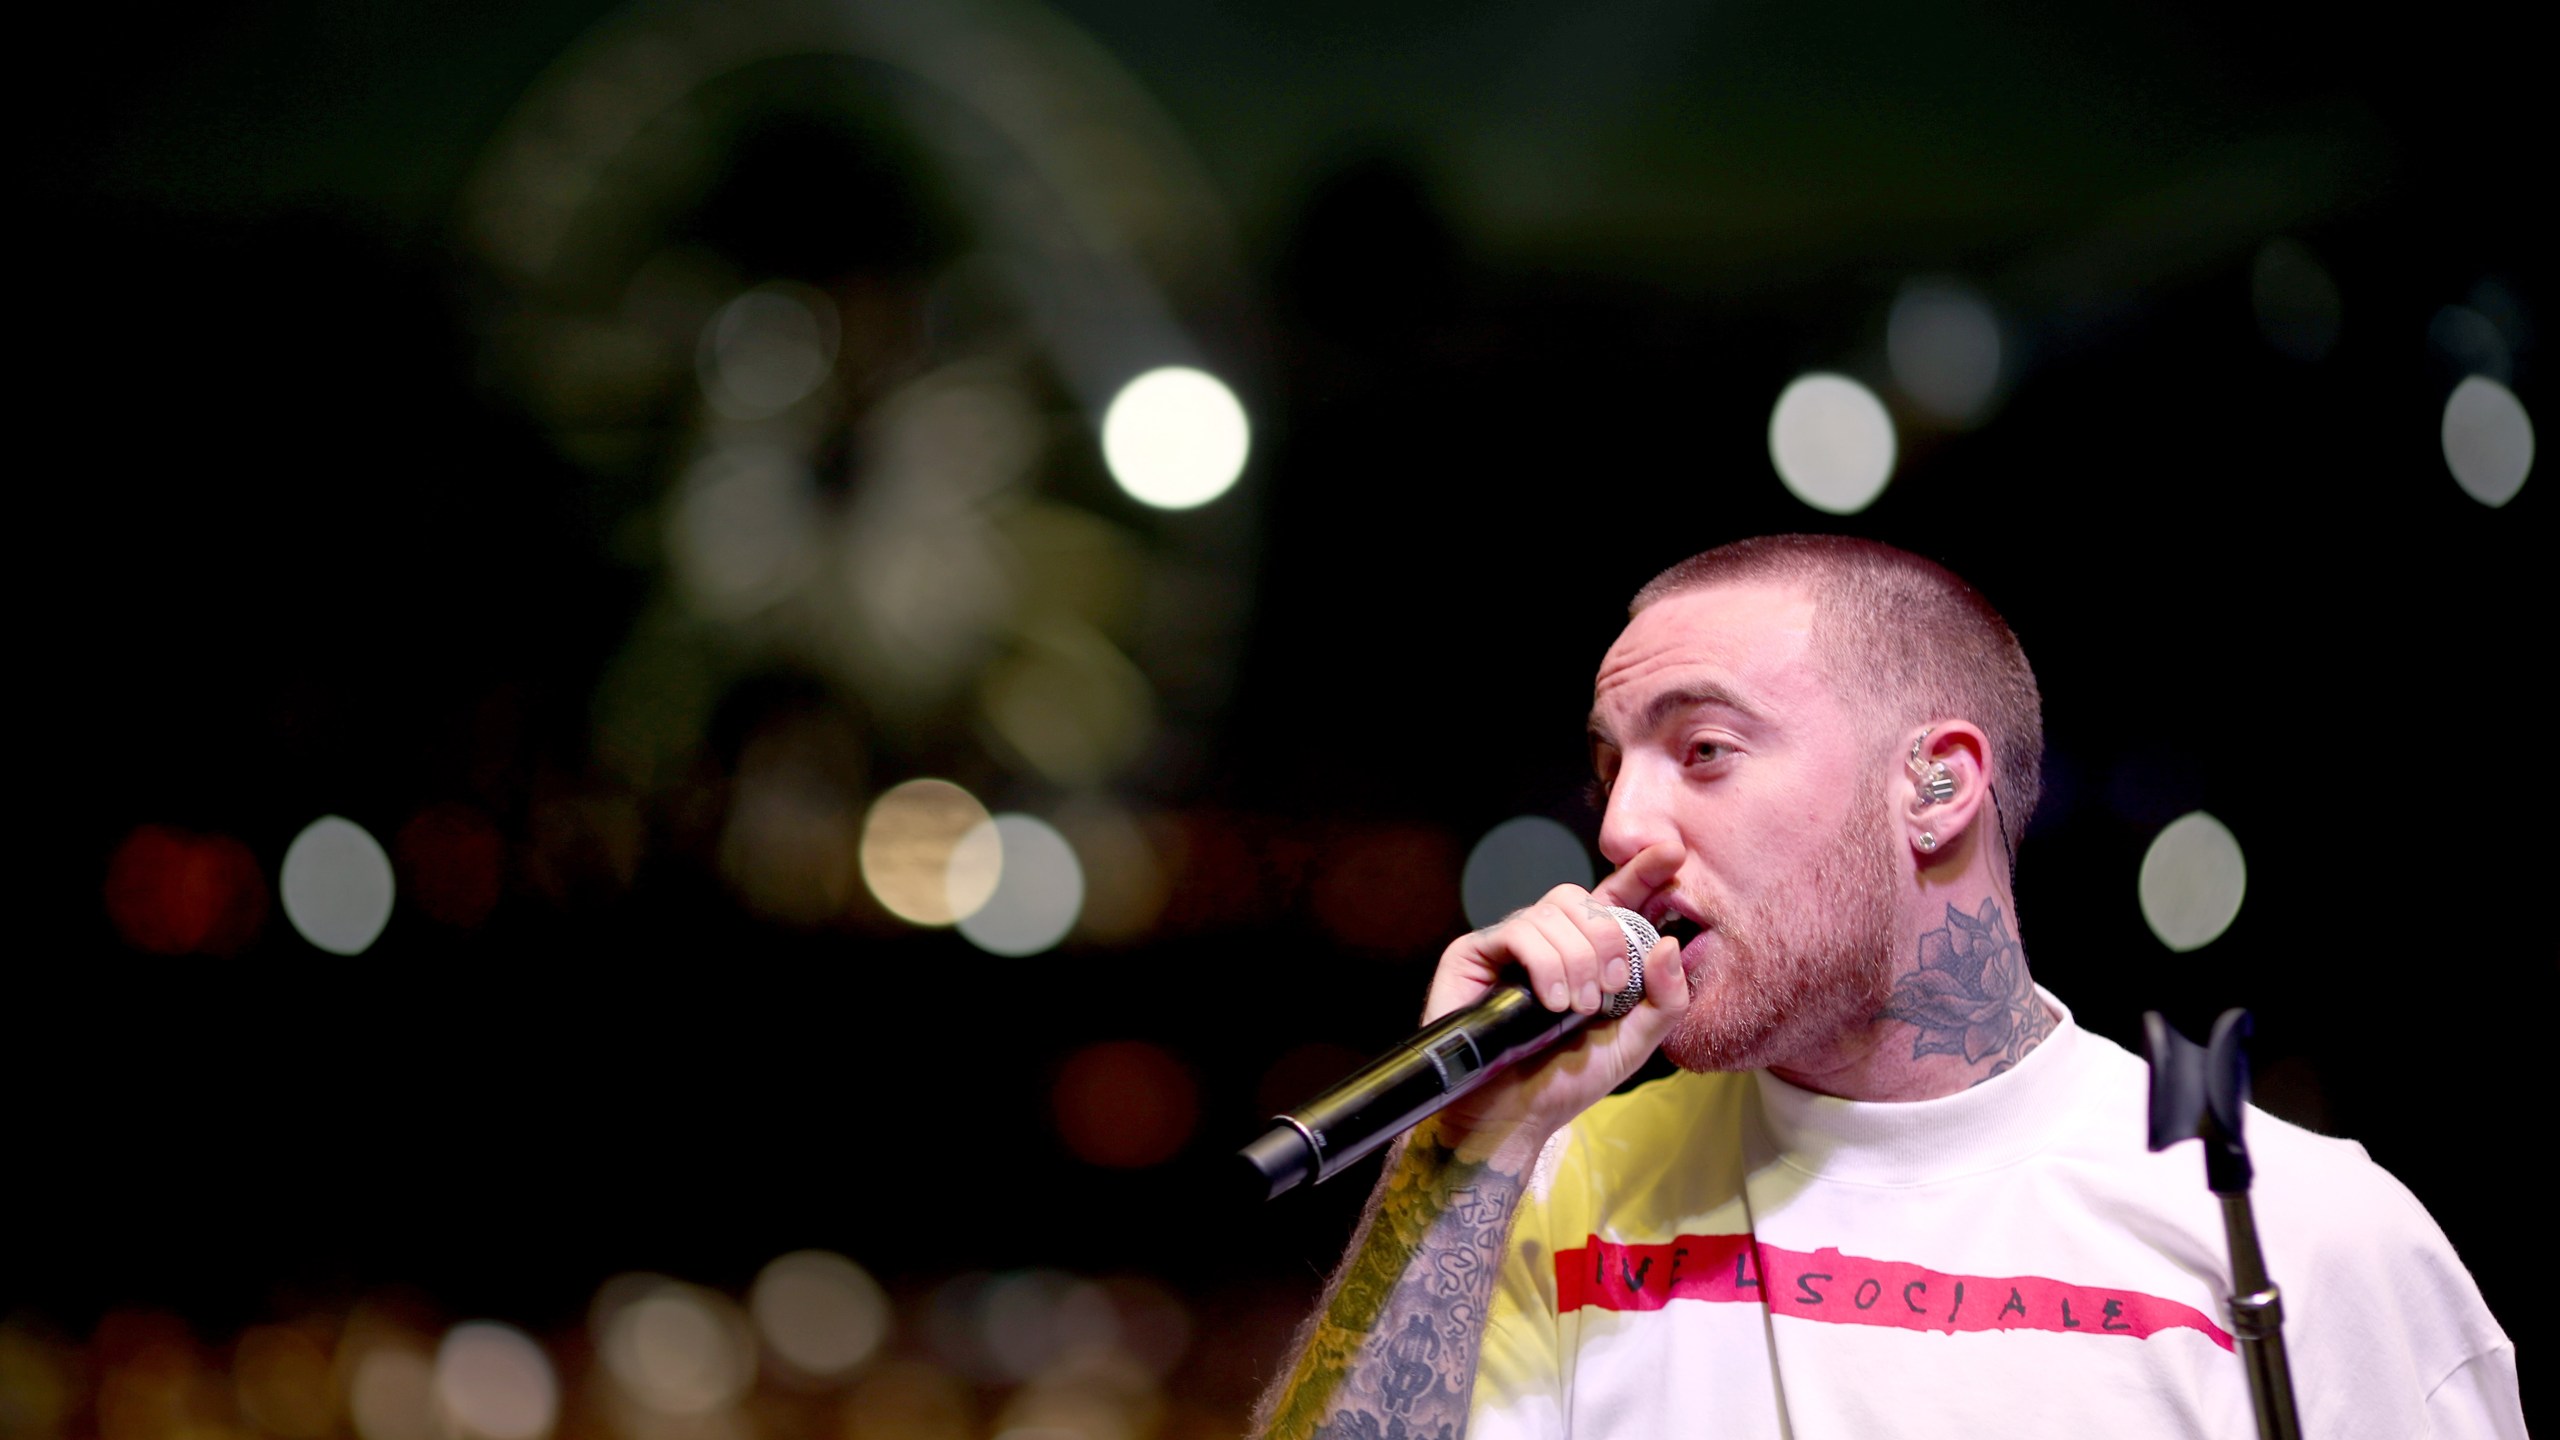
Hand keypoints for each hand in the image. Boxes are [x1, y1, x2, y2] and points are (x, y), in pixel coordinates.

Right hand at [1419, 841, 1690, 1174]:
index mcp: (1587, 954)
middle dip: (1608, 941)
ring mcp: (1510, 943)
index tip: (1671, 852)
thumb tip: (1670, 943)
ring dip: (1576, 962)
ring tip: (1573, 1009)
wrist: (1513, 1114)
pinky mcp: (1475, 952)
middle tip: (1608, 990)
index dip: (1641, 872)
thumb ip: (1665, 997)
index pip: (1616, 899)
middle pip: (1584, 900)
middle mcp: (1548, 941)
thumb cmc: (1566, 1080)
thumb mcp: (1634, 1042)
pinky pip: (1519, 930)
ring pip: (1553, 914)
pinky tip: (1550, 1001)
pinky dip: (1545, 964)